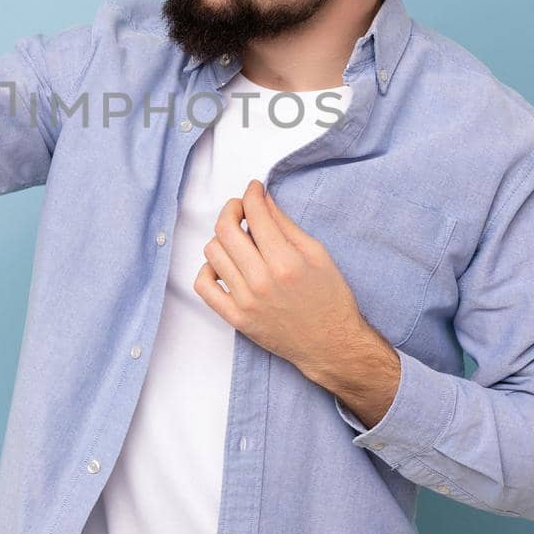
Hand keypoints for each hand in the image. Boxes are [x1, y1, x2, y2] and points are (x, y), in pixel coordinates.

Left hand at [193, 179, 369, 380]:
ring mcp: (245, 301)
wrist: (331, 344)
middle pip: (225, 229)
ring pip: (212, 253)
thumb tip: (263, 200)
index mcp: (286, 261)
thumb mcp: (317, 254)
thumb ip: (286, 225)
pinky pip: (203, 286)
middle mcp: (262, 280)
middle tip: (241, 209)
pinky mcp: (236, 318)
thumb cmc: (330, 299)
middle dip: (232, 209)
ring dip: (222, 239)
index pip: (255, 214)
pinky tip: (224, 266)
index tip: (253, 189)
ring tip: (238, 241)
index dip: (252, 193)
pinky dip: (208, 270)